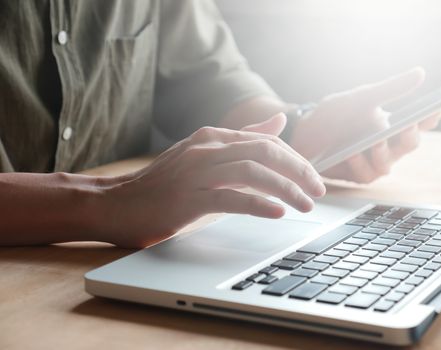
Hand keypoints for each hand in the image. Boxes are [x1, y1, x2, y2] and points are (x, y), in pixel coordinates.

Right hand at [102, 113, 325, 247]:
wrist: (117, 204)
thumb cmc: (164, 184)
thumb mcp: (205, 156)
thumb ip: (243, 139)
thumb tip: (279, 122)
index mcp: (213, 138)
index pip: (266, 142)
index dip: (296, 159)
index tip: (313, 178)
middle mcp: (206, 149)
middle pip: (265, 152)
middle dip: (299, 171)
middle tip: (318, 191)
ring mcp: (196, 173)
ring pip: (253, 172)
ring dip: (286, 189)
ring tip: (305, 205)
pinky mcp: (187, 199)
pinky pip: (230, 198)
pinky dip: (258, 204)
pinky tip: (277, 212)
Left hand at [290, 67, 440, 182]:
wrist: (303, 134)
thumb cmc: (334, 115)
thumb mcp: (361, 98)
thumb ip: (390, 89)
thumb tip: (420, 73)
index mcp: (393, 123)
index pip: (420, 121)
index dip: (431, 117)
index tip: (436, 109)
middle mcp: (389, 144)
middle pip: (410, 144)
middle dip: (409, 136)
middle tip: (407, 126)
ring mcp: (375, 161)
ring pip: (389, 162)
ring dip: (381, 152)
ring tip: (375, 141)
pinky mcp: (360, 175)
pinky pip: (366, 173)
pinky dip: (359, 162)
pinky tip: (351, 153)